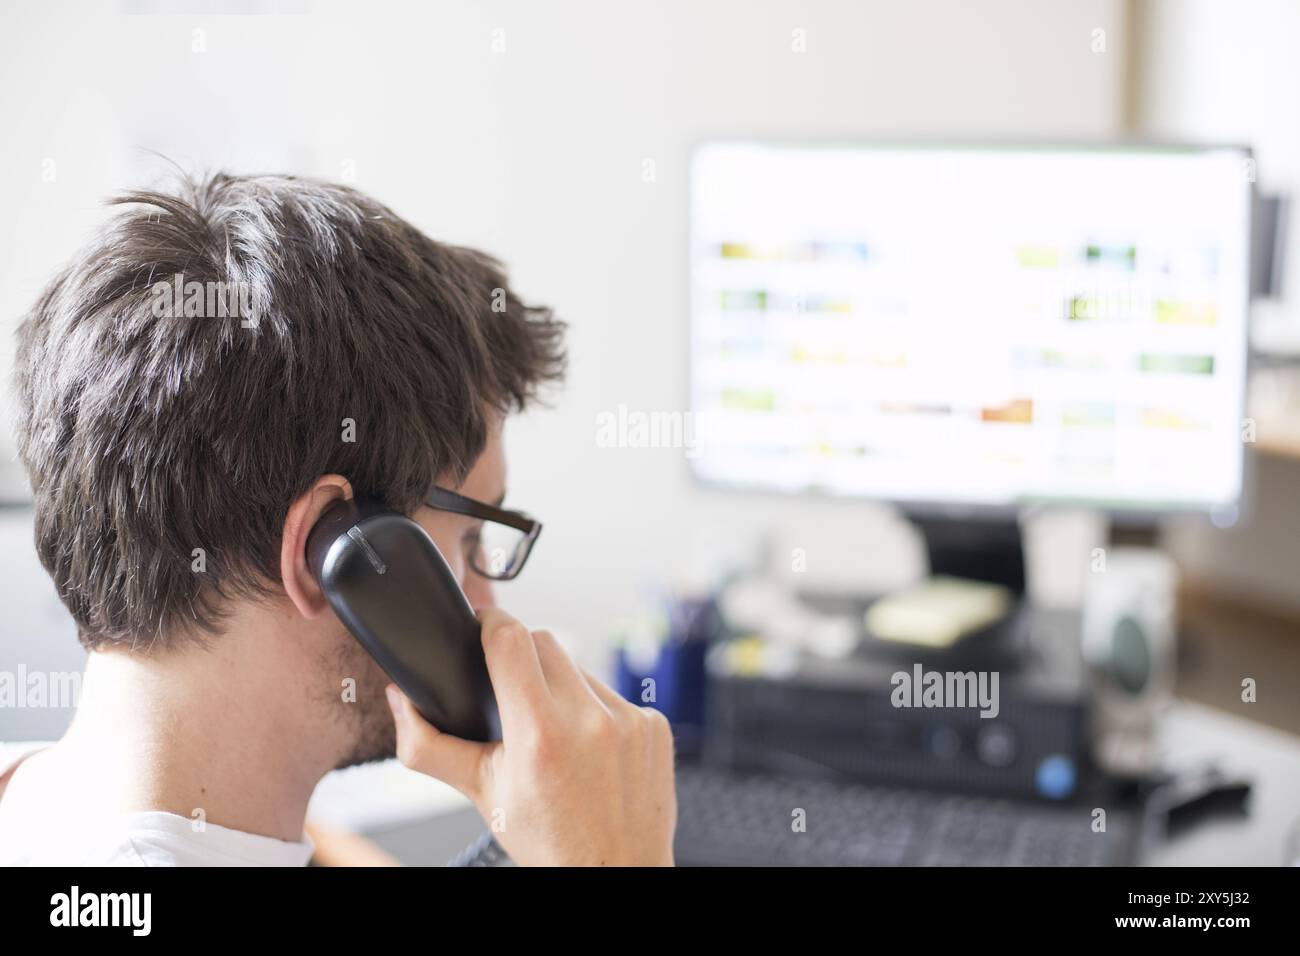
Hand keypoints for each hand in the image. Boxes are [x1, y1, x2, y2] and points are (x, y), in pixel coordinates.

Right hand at [385, 607, 676, 865]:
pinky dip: (597, 711)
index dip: (491, 624)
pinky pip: (614, 694)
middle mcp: (589, 721)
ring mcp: (629, 720)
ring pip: (581, 668)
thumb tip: (400, 700)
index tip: (483, 627)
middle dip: (522, 659)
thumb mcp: (480, 794)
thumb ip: (429, 745)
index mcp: (539, 734)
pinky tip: (591, 748)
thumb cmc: (548, 842)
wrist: (615, 873)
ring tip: (555, 733)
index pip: (510, 639)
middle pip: (545, 643)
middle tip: (512, 694)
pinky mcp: (655, 725)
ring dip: (562, 688)